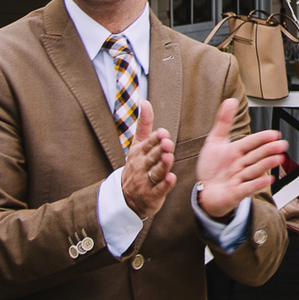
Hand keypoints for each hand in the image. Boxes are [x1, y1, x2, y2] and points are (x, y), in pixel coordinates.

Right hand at [120, 99, 176, 218]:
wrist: (127, 197)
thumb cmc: (136, 166)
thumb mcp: (137, 145)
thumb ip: (144, 124)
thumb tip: (145, 102)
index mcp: (139, 152)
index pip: (148, 143)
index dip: (156, 138)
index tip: (163, 132)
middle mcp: (142, 166)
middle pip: (152, 156)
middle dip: (159, 150)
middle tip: (167, 143)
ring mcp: (146, 181)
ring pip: (155, 172)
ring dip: (162, 165)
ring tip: (169, 157)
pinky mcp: (152, 195)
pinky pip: (159, 189)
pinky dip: (165, 185)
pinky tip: (171, 178)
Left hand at [194, 97, 285, 219]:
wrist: (204, 191)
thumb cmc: (211, 168)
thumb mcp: (214, 142)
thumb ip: (223, 121)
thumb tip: (230, 101)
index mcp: (237, 151)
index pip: (251, 142)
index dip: (262, 138)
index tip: (274, 133)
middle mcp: (240, 164)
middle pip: (256, 155)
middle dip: (269, 150)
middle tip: (282, 145)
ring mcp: (240, 178)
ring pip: (255, 170)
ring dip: (266, 164)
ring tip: (278, 158)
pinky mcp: (236, 193)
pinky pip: (248, 188)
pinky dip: (257, 184)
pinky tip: (268, 179)